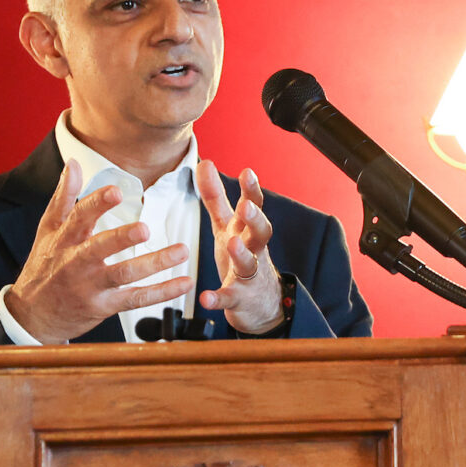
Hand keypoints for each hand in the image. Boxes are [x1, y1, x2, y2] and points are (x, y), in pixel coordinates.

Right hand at [7, 159, 192, 343]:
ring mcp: (91, 286)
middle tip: (145, 228)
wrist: (34, 315)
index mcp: (64, 240)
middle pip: (100, 249)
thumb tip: (73, 164)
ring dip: (155, 263)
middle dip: (122, 238)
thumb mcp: (48, 230)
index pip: (79, 218)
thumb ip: (64, 197)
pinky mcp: (105, 306)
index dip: (97, 204)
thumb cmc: (43, 267)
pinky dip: (162, 292)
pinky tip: (184, 283)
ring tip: (181, 251)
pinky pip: (136, 298)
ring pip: (124, 274)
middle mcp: (77, 263)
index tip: (116, 191)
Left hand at [195, 160, 283, 333]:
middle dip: (255, 219)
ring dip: (241, 253)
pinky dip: (218, 299)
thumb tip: (205, 162)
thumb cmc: (242, 256)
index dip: (252, 191)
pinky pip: (229, 298)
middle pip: (261, 233)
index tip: (248, 172)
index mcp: (247, 231)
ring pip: (248, 263)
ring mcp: (248, 275)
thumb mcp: (227, 225)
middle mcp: (253, 250)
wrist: (260, 303)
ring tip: (232, 243)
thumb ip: (215, 196)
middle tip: (246, 206)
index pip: (254, 207)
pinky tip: (206, 298)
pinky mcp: (238, 299)